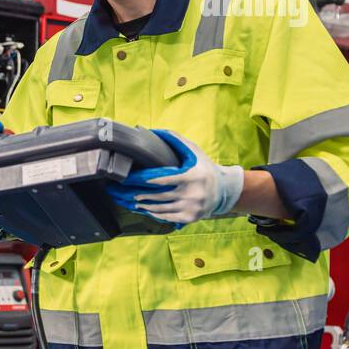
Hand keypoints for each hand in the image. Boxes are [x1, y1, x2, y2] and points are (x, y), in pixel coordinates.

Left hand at [106, 130, 243, 224]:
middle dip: (139, 195)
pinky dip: (153, 213)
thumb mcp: (193, 151)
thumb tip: (151, 131)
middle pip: (158, 196)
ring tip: (130, 201)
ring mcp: (192, 207)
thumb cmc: (203, 167)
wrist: (223, 189)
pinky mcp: (190, 218)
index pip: (163, 179)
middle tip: (125, 193)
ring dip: (143, 206)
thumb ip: (174, 140)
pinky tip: (144, 209)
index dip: (144, 180)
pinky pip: (167, 217)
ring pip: (161, 208)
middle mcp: (193, 193)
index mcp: (192, 176)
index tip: (129, 179)